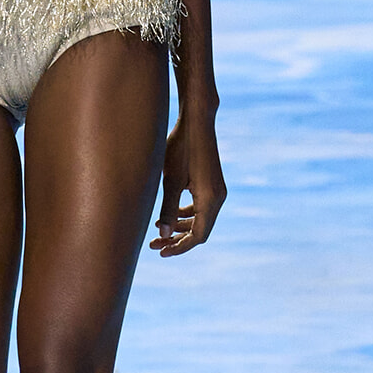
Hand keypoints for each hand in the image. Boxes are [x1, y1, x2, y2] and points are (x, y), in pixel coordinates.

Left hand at [150, 110, 225, 256]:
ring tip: (157, 228)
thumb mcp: (170, 180)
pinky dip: (186, 213)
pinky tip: (169, 212)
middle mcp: (218, 197)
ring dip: (180, 226)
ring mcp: (217, 190)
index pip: (198, 236)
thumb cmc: (181, 147)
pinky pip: (201, 207)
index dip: (179, 247)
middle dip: (177, 238)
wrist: (196, 121)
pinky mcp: (212, 183)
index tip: (160, 251)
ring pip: (200, 218)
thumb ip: (167, 209)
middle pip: (200, 230)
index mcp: (210, 199)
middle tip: (154, 243)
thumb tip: (163, 235)